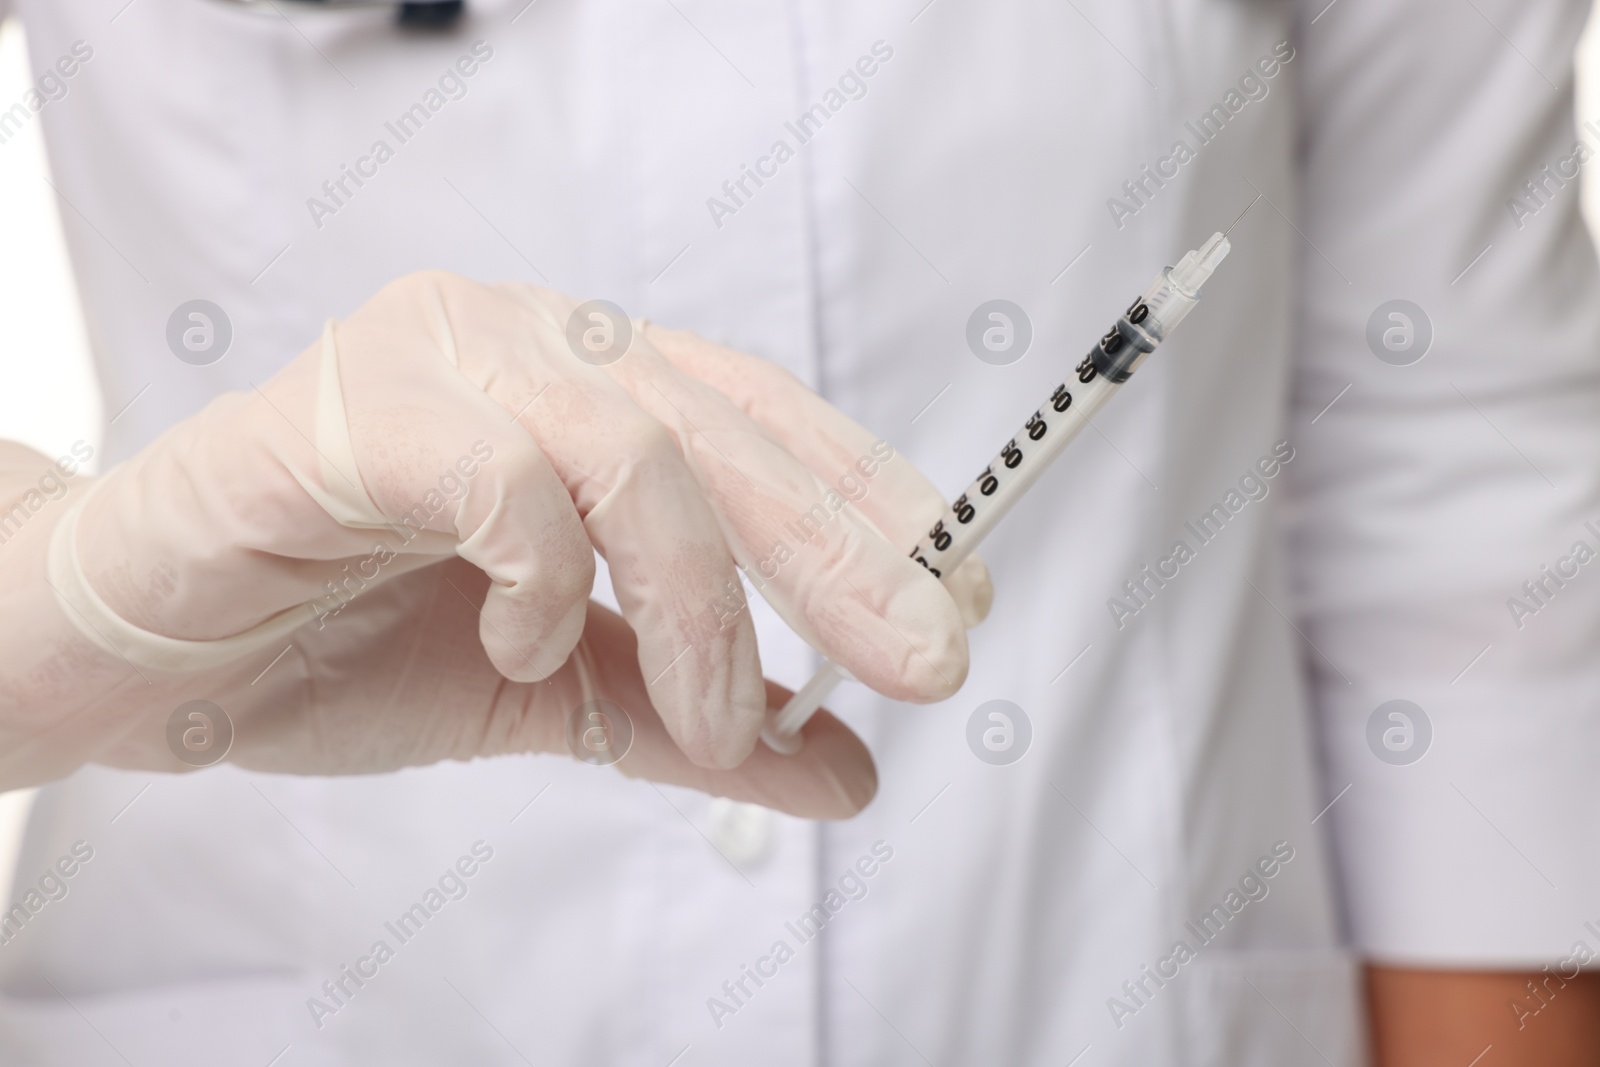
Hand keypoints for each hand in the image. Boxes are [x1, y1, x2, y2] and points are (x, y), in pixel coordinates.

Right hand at [2, 273, 988, 814]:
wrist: (151, 653)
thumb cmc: (344, 638)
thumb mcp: (562, 695)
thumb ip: (694, 721)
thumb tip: (848, 772)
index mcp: (584, 384)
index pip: (763, 420)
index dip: (867, 503)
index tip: (951, 599)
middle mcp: (527, 341)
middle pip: (726, 430)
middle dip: (839, 557)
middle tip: (924, 661)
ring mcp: (435, 358)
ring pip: (632, 443)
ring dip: (701, 600)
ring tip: (720, 715)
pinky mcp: (344, 412)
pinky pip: (495, 470)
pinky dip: (543, 576)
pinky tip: (526, 648)